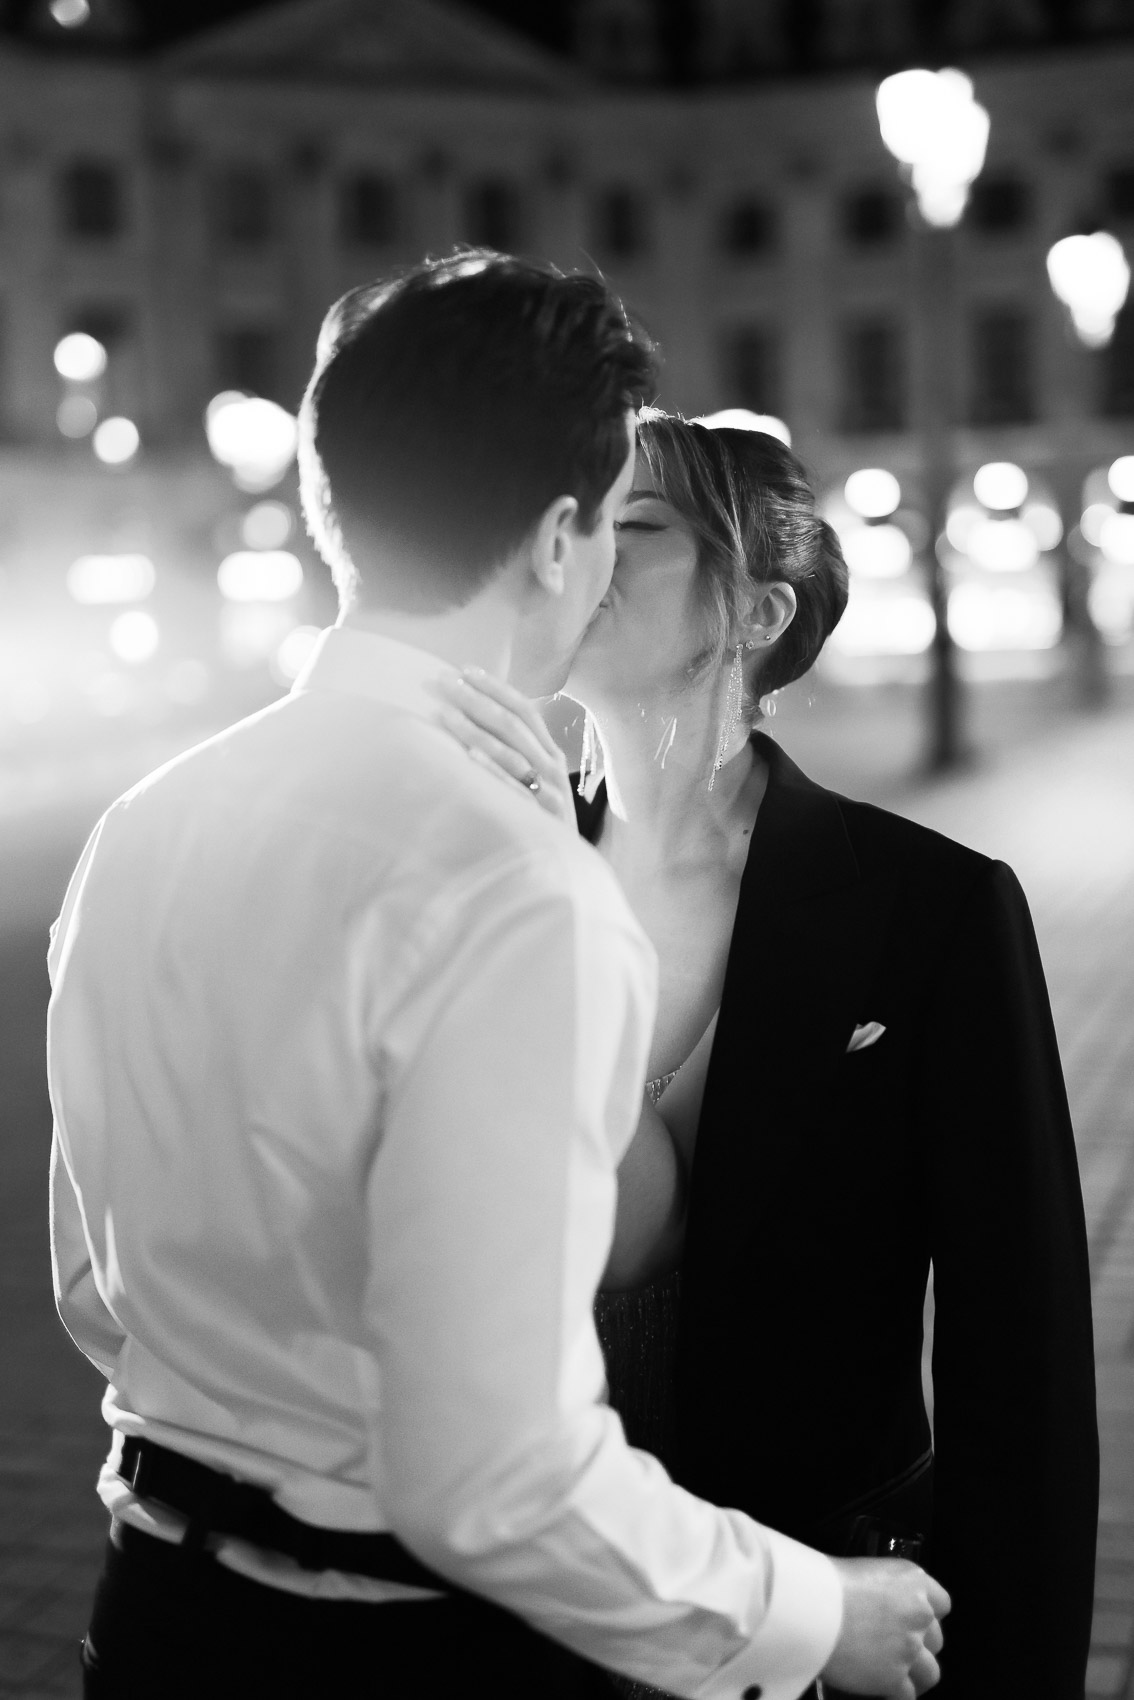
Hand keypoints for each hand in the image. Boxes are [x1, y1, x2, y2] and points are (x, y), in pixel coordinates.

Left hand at [434, 668, 576, 828]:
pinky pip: (514, 790)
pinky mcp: (541, 819)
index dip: (496, 687)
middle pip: (513, 725)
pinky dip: (493, 771)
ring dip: (475, 730)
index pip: (525, 710)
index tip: (465, 670)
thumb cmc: (542, 822)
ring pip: (510, 753)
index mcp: (551, 755)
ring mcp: (548, 793)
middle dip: (476, 699)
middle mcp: (551, 769)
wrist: (568, 867)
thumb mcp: (539, 784)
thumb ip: (517, 755)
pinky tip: (469, 756)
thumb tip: (476, 722)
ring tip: (443, 712)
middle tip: (443, 682)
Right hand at [821, 1558, 949, 1698]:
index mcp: (913, 1581)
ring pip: (931, 1672)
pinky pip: (908, 1694)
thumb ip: (884, 1591)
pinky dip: (895, 1693)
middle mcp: (919, 1614)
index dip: (926, 1613)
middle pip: (936, 1639)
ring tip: (894, 1673)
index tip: (911, 1619)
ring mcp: (910, 1648)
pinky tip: (881, 1688)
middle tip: (896, 1647)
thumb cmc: (826, 1581)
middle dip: (920, 1645)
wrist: (813, 1605)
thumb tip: (880, 1608)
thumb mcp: (863, 1571)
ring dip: (914, 1673)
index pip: (941, 1603)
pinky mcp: (895, 1677)